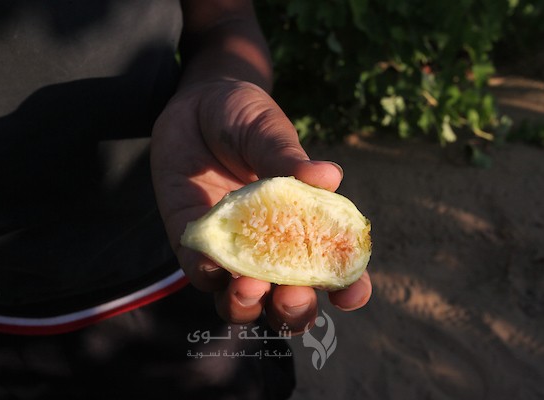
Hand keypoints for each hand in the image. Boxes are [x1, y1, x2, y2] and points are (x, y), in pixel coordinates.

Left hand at [151, 80, 371, 332]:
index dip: (347, 287)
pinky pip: (198, 271)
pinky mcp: (192, 243)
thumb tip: (329, 176)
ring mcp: (230, 250)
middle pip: (287, 301)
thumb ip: (288, 158)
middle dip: (294, 310)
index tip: (351, 293)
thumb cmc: (244, 116)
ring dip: (248, 305)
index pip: (332, 269)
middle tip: (295, 295)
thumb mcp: (267, 130)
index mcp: (304, 224)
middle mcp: (270, 247)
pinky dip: (205, 272)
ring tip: (249, 287)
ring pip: (241, 302)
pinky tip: (210, 259)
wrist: (195, 104)